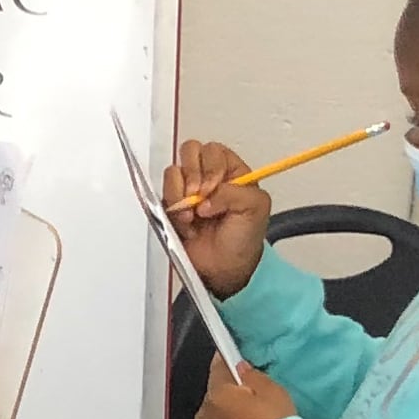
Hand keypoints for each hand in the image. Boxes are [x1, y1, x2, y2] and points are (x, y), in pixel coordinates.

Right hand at [166, 139, 268, 299]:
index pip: (214, 150)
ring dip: (181, 194)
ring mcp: (188, 190)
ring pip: (173, 171)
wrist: (225, 268)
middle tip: (200, 196)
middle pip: (190, 151)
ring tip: (193, 215)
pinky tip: (186, 222)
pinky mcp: (172, 205)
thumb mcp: (255, 208)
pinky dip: (172, 209)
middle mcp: (208, 176)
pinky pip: (162, 194)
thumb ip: (235, 192)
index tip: (214, 187)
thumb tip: (206, 195)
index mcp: (232, 171)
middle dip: (193, 174)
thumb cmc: (244, 239)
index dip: (211, 166)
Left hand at [194, 367, 298, 418]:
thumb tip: (241, 368)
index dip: (228, 361)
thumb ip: (253, 376)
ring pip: (217, 414)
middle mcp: (204, 413)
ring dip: (229, 414)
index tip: (236, 358)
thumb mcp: (272, 392)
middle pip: (217, 393)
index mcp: (216, 393)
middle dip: (231, 393)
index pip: (218, 366)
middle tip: (255, 398)